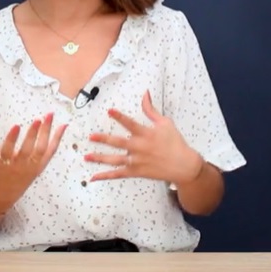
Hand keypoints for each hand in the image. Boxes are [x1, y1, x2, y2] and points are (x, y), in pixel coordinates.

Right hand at [0, 113, 67, 195]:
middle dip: (33, 134)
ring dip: (47, 133)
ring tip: (49, 117)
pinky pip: (51, 152)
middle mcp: (20, 165)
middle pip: (28, 150)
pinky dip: (57, 139)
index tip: (16, 126)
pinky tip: (63, 126)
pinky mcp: (41, 166)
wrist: (5, 192)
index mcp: (4, 162)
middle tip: (39, 119)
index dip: (12, 138)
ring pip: (41, 150)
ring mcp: (32, 166)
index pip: (8, 150)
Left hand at [86, 91, 204, 184]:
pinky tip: (94, 177)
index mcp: (146, 134)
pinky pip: (118, 174)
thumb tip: (145, 94)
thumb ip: (151, 110)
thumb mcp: (165, 123)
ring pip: (115, 160)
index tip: (109, 111)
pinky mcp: (136, 172)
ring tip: (86, 156)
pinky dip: (106, 176)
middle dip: (104, 139)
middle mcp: (140, 148)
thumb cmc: (175, 142)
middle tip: (91, 136)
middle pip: (118, 143)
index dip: (119, 117)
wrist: (183, 165)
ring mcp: (137, 161)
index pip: (130, 124)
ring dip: (100, 158)